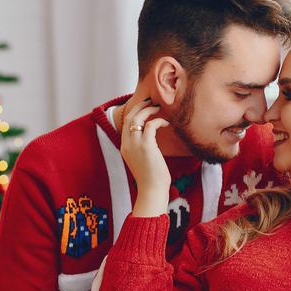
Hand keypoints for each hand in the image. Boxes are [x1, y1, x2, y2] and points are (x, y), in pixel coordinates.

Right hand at [120, 98, 170, 216]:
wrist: (152, 190)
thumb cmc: (151, 178)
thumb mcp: (142, 160)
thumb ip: (141, 148)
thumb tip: (150, 138)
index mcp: (124, 147)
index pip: (125, 124)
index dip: (134, 112)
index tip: (143, 107)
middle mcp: (127, 144)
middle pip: (129, 117)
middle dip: (139, 106)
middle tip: (150, 101)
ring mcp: (135, 145)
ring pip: (137, 118)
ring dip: (148, 110)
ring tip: (158, 107)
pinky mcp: (146, 146)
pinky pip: (151, 125)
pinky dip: (159, 121)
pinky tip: (166, 123)